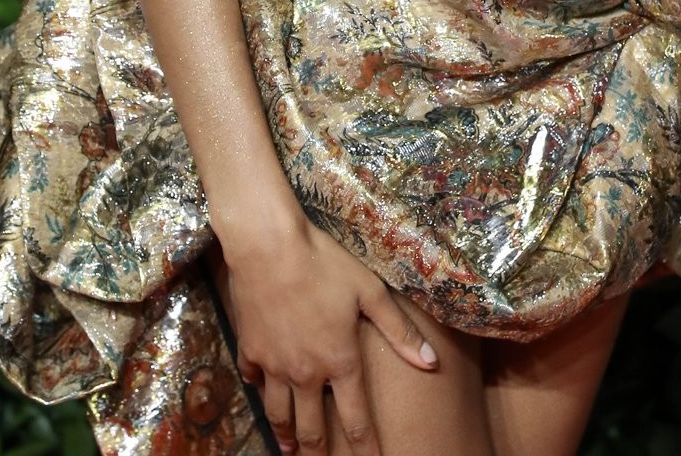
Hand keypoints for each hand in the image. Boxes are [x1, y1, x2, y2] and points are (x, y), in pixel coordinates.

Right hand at [220, 212, 438, 454]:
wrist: (269, 246)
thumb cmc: (324, 263)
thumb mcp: (369, 291)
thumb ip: (399, 330)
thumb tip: (431, 363)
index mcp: (340, 361)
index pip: (356, 419)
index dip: (365, 448)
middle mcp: (306, 372)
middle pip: (312, 429)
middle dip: (318, 453)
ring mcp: (274, 364)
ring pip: (279, 413)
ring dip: (286, 435)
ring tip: (290, 449)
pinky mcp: (250, 348)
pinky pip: (253, 379)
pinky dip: (258, 388)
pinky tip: (261, 390)